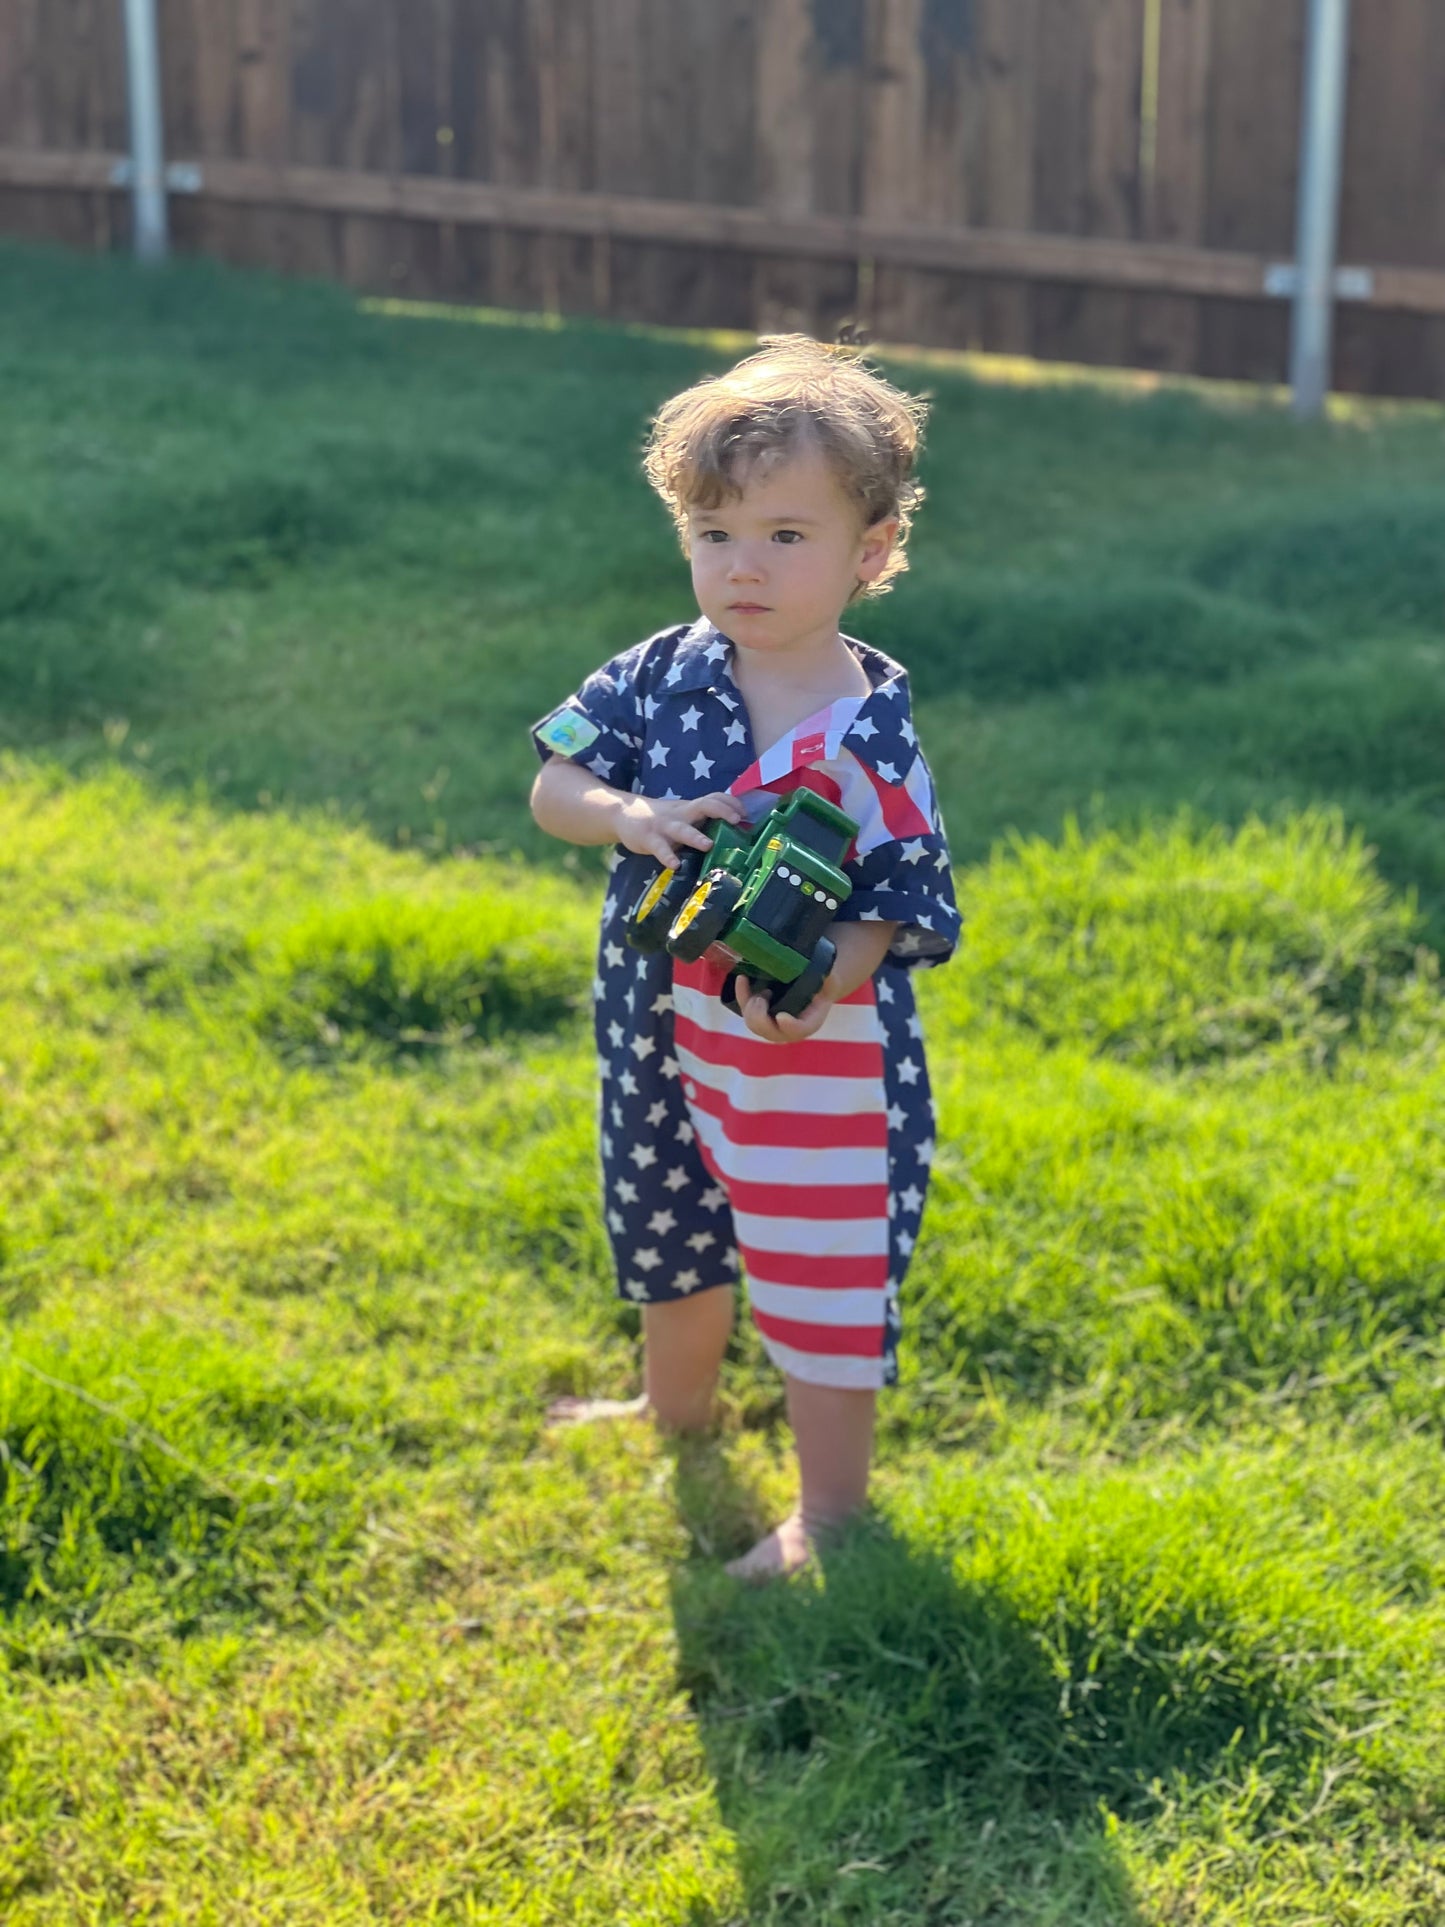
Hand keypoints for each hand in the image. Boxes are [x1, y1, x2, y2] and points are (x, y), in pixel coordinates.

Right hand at [613, 791, 746, 867]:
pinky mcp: (649, 838)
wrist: (624, 813)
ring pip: (682, 829)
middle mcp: (680, 814)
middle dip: (721, 811)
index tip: (745, 813)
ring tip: (708, 845)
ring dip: (695, 836)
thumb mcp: (682, 814)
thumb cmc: (661, 818)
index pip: (714, 798)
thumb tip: (732, 832)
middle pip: (704, 806)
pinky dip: (667, 856)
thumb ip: (701, 820)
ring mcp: (664, 826)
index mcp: (690, 808)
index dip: (730, 802)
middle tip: (736, 821)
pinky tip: (675, 865)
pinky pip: (659, 848)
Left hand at [734, 974, 836, 1043]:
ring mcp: (772, 1024)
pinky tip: (742, 978)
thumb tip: (825, 972)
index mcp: (810, 1022)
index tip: (781, 1017)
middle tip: (763, 996)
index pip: (800, 1030)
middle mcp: (789, 1029)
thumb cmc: (824, 983)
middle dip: (761, 1017)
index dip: (790, 1027)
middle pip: (770, 1032)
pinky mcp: (760, 1014)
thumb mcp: (830, 979)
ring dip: (751, 1007)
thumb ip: (828, 978)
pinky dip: (742, 996)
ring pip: (754, 1024)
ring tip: (762, 989)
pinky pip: (746, 1010)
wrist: (814, 985)